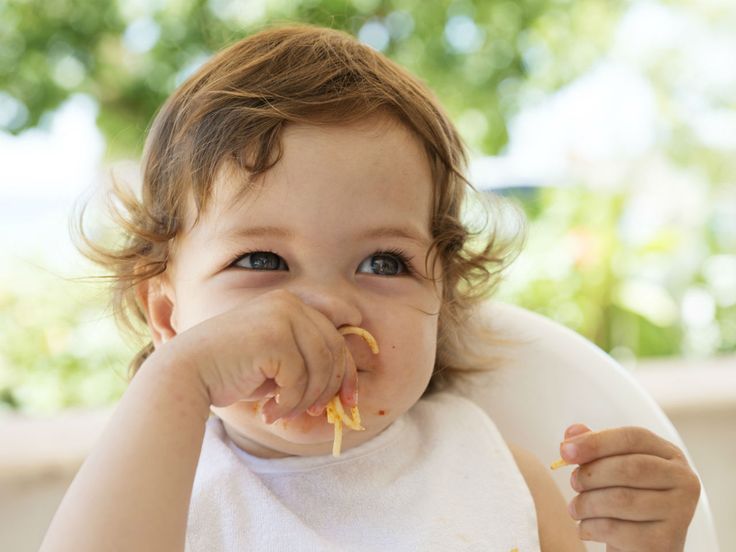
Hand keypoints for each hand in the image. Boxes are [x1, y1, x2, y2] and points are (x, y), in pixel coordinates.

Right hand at [165, 289, 357, 422]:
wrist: (187, 373)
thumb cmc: (231, 371)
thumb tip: (348, 385)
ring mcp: (283, 316)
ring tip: (284, 413)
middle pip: (334, 352)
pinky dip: (289, 403)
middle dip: (329, 389)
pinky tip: (269, 411)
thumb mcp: (278, 361)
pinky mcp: (275, 335)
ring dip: (305, 399)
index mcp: (292, 304)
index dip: (348, 371)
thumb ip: (308, 361)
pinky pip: (300, 378)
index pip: (336, 337)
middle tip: (315, 414)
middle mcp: (290, 303)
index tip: (350, 401)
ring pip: (320, 367)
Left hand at [561, 424, 700, 551]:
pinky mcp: (665, 542)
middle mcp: (684, 480)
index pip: (633, 438)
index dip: (596, 442)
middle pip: (629, 467)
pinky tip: (585, 528)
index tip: (564, 451)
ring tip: (575, 508)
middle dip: (590, 474)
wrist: (641, 545)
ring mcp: (679, 512)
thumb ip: (594, 447)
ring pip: (620, 500)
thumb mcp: (611, 469)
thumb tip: (572, 432)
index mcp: (670, 455)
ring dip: (586, 503)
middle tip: (573, 483)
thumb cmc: (625, 500)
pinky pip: (616, 529)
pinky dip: (590, 527)